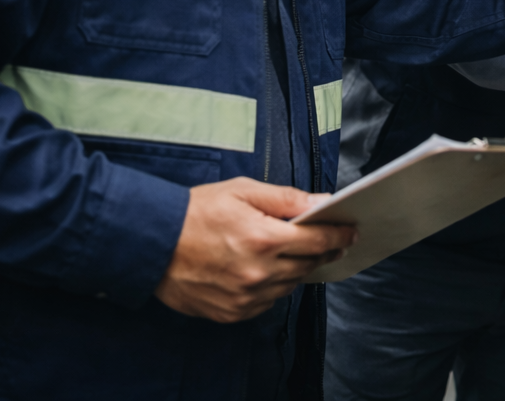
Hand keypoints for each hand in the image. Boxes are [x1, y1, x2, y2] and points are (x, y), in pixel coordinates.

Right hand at [154, 177, 356, 322]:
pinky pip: (268, 302)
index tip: (352, 231)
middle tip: (333, 241)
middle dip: (323, 250)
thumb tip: (322, 203)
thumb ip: (287, 199)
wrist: (152, 244)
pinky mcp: (232, 312)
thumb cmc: (197, 211)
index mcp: (264, 238)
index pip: (317, 240)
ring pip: (290, 285)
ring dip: (300, 268)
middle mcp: (258, 273)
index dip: (339, 235)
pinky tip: (272, 271)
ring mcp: (245, 297)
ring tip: (302, 253)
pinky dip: (276, 286)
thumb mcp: (244, 192)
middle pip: (307, 264)